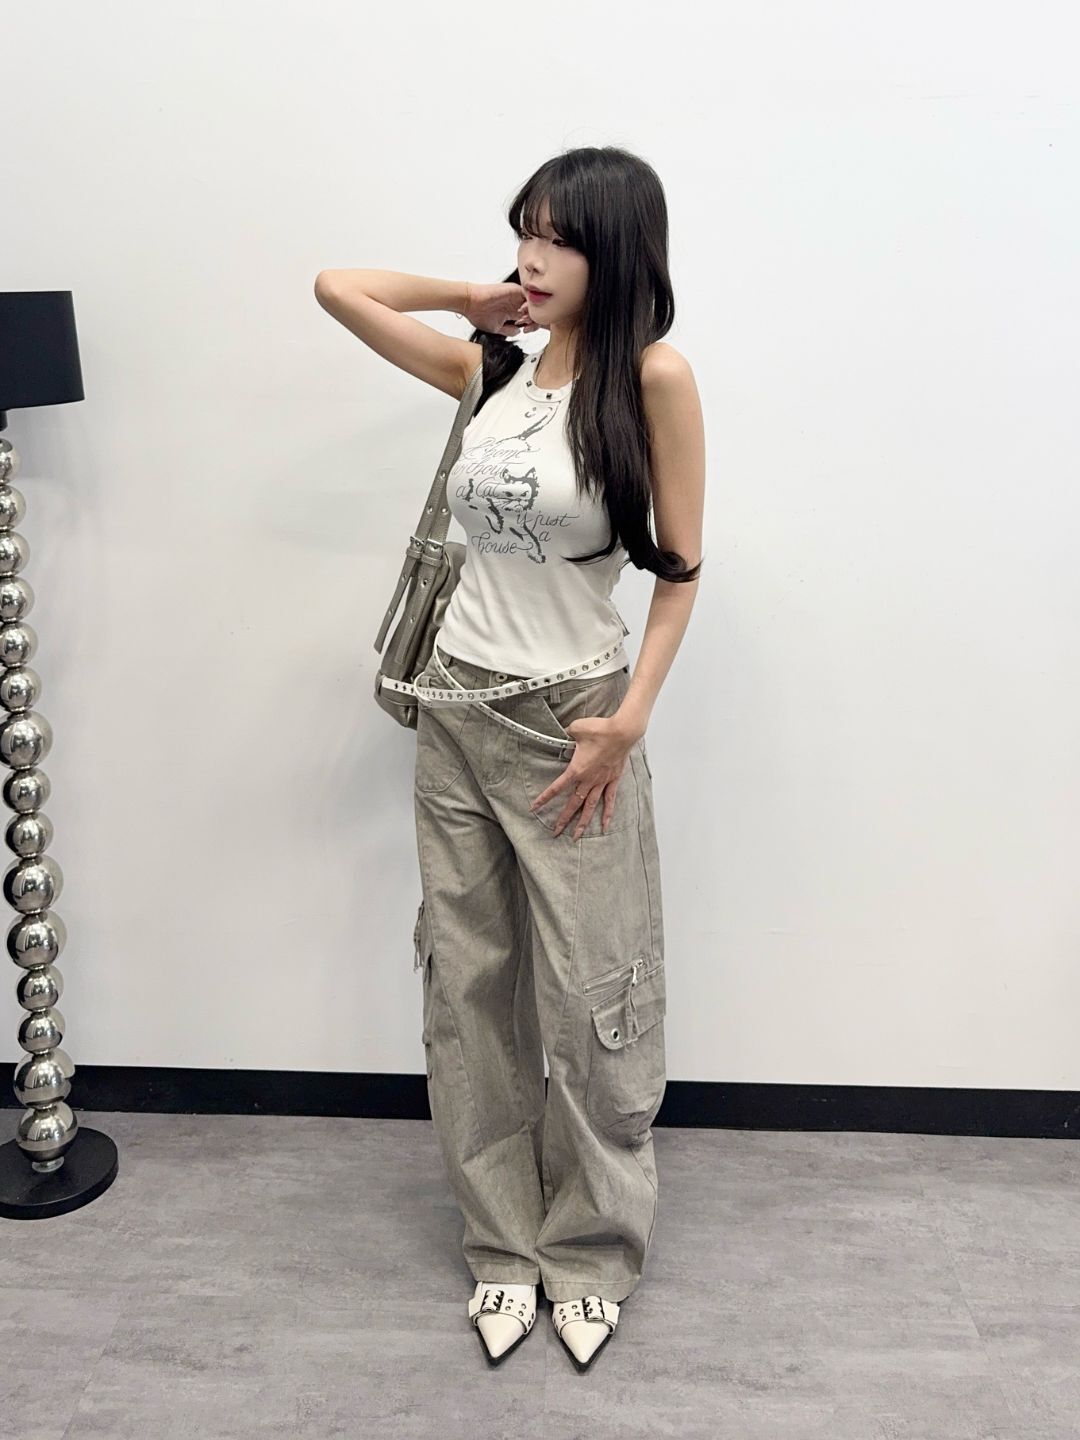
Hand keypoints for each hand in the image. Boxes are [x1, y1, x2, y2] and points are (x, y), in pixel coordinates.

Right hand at [461, 281, 540, 337]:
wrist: (470, 303)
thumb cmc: (478, 314)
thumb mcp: (496, 328)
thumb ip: (509, 331)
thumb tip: (519, 332)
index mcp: (511, 312)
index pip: (528, 319)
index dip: (531, 326)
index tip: (525, 331)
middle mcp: (514, 304)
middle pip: (533, 311)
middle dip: (534, 320)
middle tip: (527, 325)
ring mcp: (515, 296)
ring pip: (532, 302)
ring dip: (531, 311)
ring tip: (523, 318)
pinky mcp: (513, 289)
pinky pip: (528, 293)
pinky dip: (528, 302)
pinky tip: (522, 310)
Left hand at [528, 714, 636, 839]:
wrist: (622, 731)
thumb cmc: (600, 729)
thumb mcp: (576, 728)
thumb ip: (566, 733)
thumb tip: (564, 732)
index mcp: (577, 770)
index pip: (557, 787)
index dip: (544, 798)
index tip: (534, 807)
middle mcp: (589, 780)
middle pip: (573, 804)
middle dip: (563, 819)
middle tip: (555, 833)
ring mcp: (602, 782)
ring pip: (590, 807)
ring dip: (583, 823)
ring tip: (576, 836)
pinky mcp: (613, 780)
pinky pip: (609, 800)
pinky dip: (607, 813)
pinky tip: (605, 825)